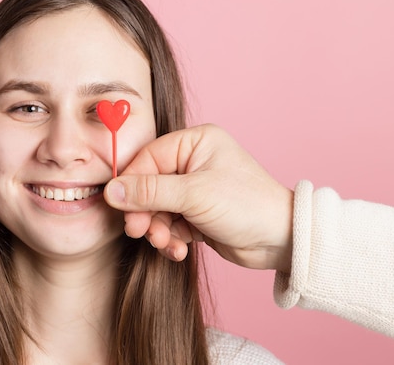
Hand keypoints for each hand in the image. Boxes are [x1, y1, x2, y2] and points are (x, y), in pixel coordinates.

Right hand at [104, 124, 293, 271]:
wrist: (281, 240)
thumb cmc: (246, 205)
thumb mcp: (194, 194)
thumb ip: (149, 192)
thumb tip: (111, 190)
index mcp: (194, 143)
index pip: (147, 159)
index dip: (130, 184)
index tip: (119, 207)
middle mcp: (193, 163)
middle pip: (149, 186)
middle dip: (145, 212)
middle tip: (140, 231)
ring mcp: (195, 190)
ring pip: (157, 208)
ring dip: (157, 229)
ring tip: (166, 243)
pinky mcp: (197, 214)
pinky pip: (170, 224)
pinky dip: (170, 238)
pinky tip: (179, 249)